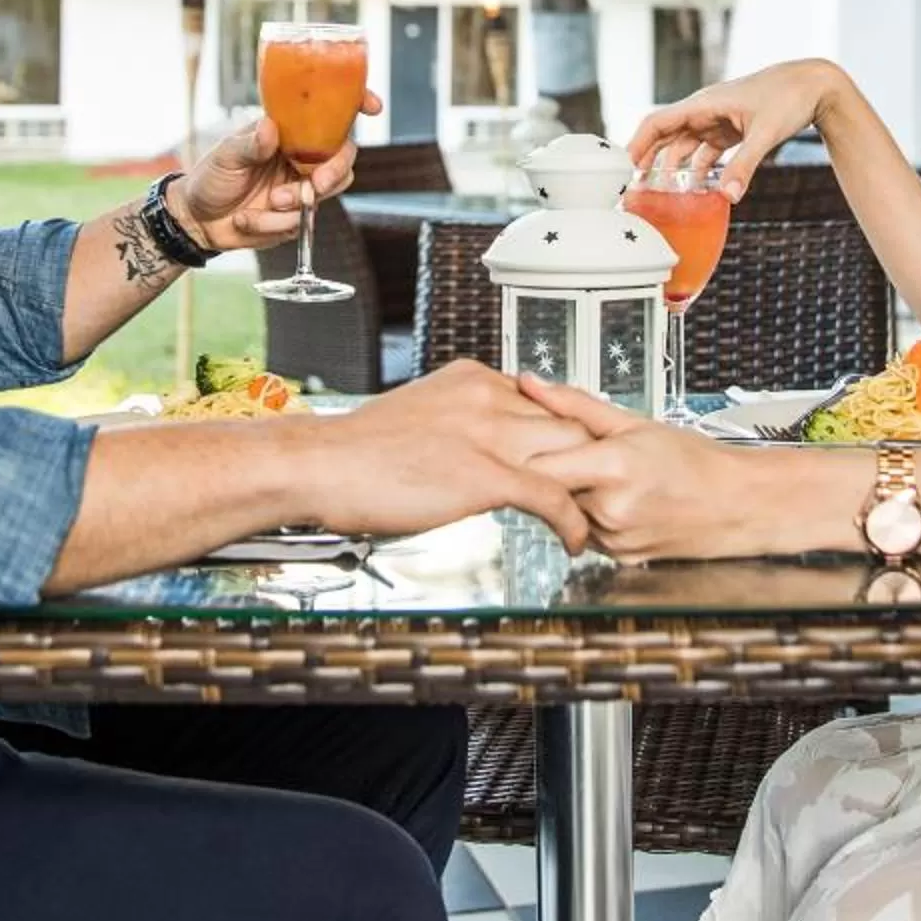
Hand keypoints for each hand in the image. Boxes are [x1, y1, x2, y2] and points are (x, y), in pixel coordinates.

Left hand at [174, 94, 382, 251]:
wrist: (196, 220)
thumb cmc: (210, 178)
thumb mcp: (225, 156)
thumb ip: (250, 144)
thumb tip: (269, 129)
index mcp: (287, 134)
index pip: (328, 116)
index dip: (356, 106)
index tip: (372, 107)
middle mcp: (300, 158)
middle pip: (342, 159)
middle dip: (332, 174)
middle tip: (313, 186)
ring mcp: (299, 188)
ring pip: (326, 194)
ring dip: (296, 204)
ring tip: (267, 203)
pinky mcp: (293, 217)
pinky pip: (299, 224)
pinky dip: (271, 225)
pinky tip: (247, 220)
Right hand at [294, 360, 602, 549]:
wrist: (320, 465)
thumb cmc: (357, 452)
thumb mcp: (421, 415)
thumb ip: (459, 421)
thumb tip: (476, 443)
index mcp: (473, 379)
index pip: (544, 400)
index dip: (566, 433)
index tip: (574, 455)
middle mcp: (489, 398)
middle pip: (567, 422)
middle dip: (588, 458)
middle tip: (600, 489)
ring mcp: (491, 435)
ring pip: (570, 454)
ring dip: (589, 490)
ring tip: (597, 515)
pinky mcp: (487, 476)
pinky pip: (553, 497)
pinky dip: (573, 522)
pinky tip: (576, 541)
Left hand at [513, 376, 791, 561]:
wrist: (736, 504)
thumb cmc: (693, 460)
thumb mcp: (634, 421)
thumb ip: (574, 404)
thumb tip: (532, 384)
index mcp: (612, 467)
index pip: (536, 468)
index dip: (525, 453)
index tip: (528, 442)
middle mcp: (608, 509)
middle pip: (549, 489)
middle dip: (554, 471)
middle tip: (577, 455)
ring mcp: (612, 538)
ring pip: (566, 512)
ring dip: (574, 494)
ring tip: (608, 477)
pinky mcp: (616, 557)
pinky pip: (586, 532)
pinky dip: (592, 515)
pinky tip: (619, 500)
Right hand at [624, 60, 844, 199]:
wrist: (815, 85)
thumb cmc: (789, 98)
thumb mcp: (764, 133)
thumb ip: (744, 166)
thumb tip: (727, 196)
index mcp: (704, 104)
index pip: (658, 122)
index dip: (637, 143)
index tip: (623, 166)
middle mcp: (706, 110)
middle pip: (666, 134)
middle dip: (648, 158)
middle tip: (634, 186)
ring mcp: (718, 119)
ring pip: (685, 144)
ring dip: (673, 166)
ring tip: (661, 193)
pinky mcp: (732, 128)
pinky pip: (706, 149)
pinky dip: (698, 167)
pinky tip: (695, 187)